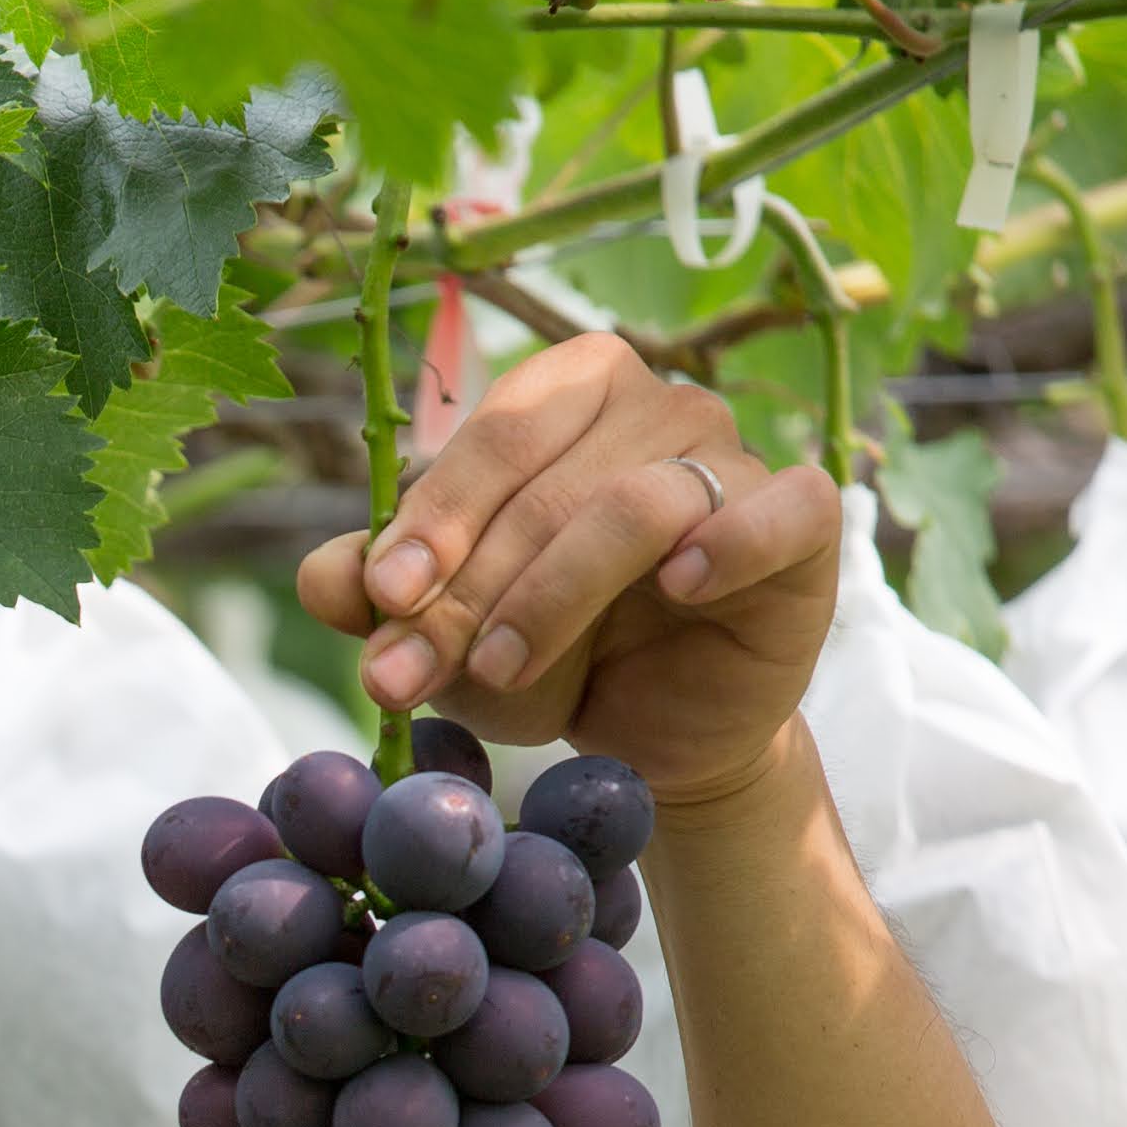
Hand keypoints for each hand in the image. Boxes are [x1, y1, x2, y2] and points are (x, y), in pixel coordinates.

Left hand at [290, 335, 839, 809]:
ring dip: (554, 593)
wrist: (652, 733)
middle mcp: (654, 404)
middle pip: (549, 480)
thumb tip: (323, 578)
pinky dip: (731, 540)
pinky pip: (779, 510)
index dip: (431, 518)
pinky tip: (683, 583)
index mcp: (567, 393)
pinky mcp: (803, 521)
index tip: (383, 599)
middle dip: (469, 584)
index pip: (491, 438)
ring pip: (636, 503)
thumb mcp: (449, 633)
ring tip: (498, 670)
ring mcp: (734, 455)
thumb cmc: (551, 655)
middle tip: (412, 671)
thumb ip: (384, 598)